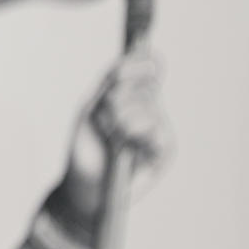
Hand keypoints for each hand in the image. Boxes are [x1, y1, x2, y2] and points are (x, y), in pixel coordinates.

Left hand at [48, 50, 171, 225]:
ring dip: (120, 120)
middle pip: (143, 84)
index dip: (137, 62)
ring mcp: (160, 129)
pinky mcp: (165, 150)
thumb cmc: (86, 148)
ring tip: (110, 138)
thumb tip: (134, 62)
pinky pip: (156, 132)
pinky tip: (124, 147)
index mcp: (133, 95)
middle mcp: (150, 109)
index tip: (118, 72)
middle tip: (102, 121)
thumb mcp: (91, 109)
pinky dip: (134, 136)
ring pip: (147, 107)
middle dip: (116, 99)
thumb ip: (112, 85)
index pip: (147, 66)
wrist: (84, 186)